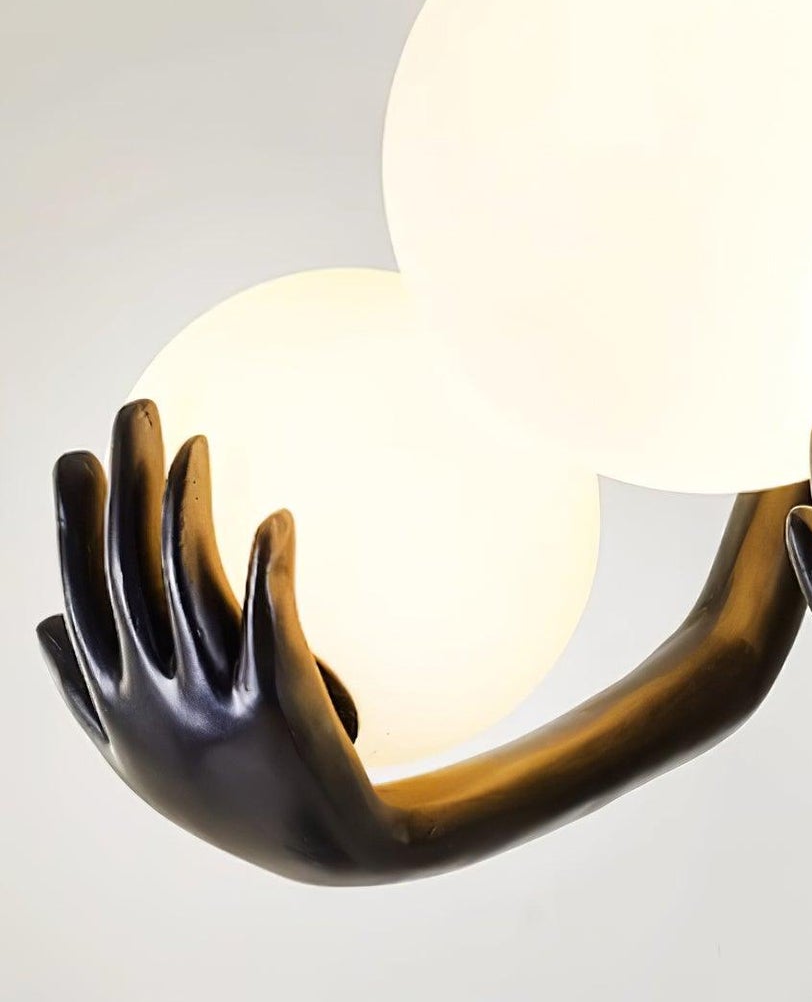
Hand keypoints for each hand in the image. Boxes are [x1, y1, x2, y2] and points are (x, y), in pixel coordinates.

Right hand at [38, 401, 404, 881]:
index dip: (76, 526)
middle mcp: (156, 703)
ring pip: (188, 589)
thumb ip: (90, 689)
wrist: (327, 846)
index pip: (84, 598)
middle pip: (127, 577)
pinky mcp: (281, 705)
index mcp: (121, 707)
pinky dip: (269, 568)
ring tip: (196, 444)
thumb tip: (39, 621)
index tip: (75, 457)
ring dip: (188, 509)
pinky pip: (271, 624)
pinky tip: (277, 517)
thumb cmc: (234, 787)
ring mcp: (215, 705)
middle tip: (134, 410)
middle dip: (122, 490)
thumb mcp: (145, 750)